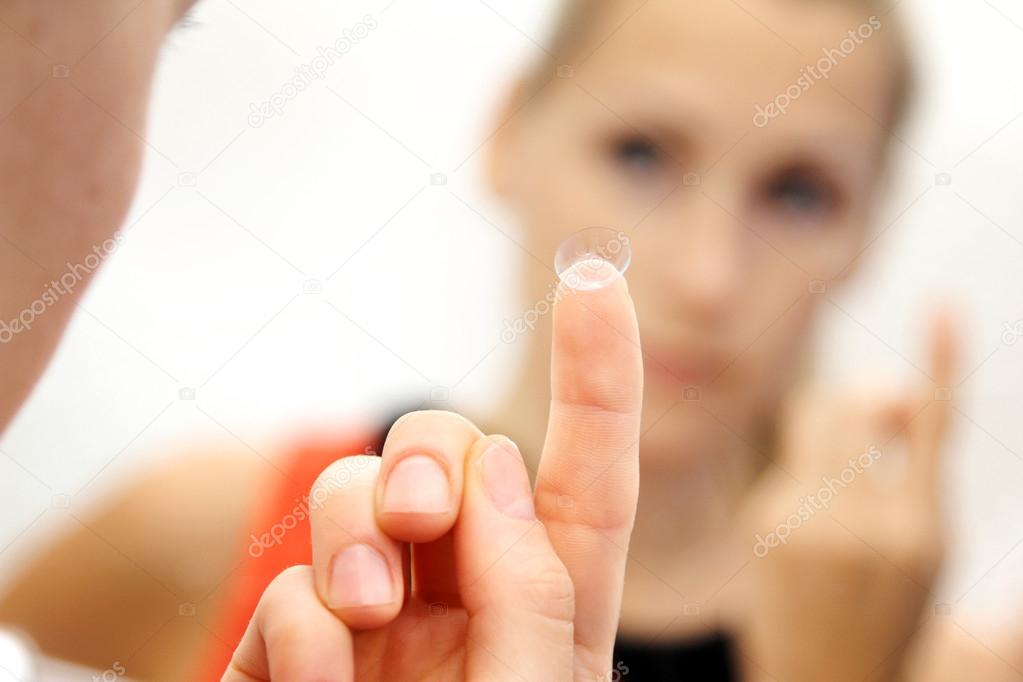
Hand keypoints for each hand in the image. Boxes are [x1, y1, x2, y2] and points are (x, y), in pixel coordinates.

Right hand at [223, 265, 642, 680]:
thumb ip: (530, 593)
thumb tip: (499, 467)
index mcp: (548, 616)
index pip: (587, 484)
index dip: (596, 382)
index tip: (597, 280)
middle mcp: (464, 604)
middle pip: (448, 461)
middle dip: (428, 457)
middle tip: (420, 514)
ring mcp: (374, 620)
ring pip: (353, 498)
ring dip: (354, 534)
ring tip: (364, 612)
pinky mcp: (289, 650)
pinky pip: (286, 588)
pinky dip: (298, 627)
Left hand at [736, 311, 957, 681]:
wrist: (828, 677)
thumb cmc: (889, 603)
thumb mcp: (926, 542)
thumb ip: (911, 462)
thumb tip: (883, 386)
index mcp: (920, 532)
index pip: (932, 427)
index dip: (940, 364)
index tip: (944, 305)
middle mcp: (859, 524)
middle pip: (852, 405)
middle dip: (864, 400)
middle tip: (879, 418)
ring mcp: (801, 521)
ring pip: (814, 418)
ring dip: (834, 420)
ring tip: (851, 459)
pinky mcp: (759, 520)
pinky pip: (788, 456)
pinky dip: (808, 465)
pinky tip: (814, 508)